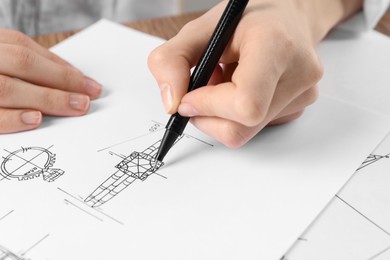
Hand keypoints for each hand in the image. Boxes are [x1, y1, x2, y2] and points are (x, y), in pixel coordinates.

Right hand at [0, 29, 102, 133]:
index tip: (91, 85)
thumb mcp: (3, 61)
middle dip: (61, 81)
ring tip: (76, 107)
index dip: (62, 68)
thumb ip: (31, 67)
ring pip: (8, 88)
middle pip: (23, 64)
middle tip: (89, 98)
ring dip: (47, 99)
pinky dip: (13, 118)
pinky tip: (35, 119)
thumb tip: (74, 81)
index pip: (26, 49)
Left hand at [148, 0, 361, 146]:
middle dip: (208, 116)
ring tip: (225, 82)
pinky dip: (236, 115)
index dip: (209, 106)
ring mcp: (303, 94)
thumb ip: (171, 61)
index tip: (190, 95)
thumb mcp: (199, 28)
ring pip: (246, 132)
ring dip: (221, 115)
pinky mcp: (299, 107)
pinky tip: (241, 88)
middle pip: (242, 127)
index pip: (245, 104)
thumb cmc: (246, 20)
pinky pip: (255, 128)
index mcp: (276, 46)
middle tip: (201, 91)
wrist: (286, 16)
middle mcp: (298, 74)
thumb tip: (172, 104)